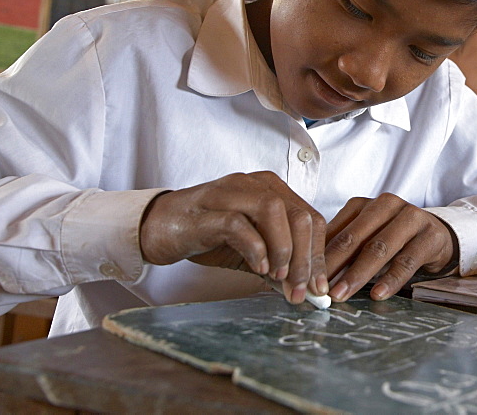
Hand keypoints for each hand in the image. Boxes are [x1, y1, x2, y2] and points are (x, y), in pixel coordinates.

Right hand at [139, 172, 327, 303]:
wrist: (157, 228)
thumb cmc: (207, 236)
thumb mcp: (252, 253)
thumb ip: (278, 267)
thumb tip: (306, 291)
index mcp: (273, 190)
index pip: (311, 218)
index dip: (319, 255)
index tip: (319, 289)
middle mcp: (256, 185)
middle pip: (298, 215)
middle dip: (306, 259)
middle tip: (301, 291)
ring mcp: (231, 193)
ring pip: (274, 211)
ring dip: (284, 250)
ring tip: (280, 278)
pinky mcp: (207, 210)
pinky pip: (238, 223)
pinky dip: (254, 247)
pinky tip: (258, 268)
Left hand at [324, 193, 457, 301]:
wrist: (438, 235)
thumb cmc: (394, 238)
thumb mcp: (366, 237)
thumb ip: (343, 249)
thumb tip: (312, 271)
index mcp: (365, 204)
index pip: (338, 231)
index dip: (322, 256)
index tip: (308, 278)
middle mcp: (387, 205)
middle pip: (356, 238)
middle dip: (335, 266)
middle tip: (320, 289)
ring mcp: (411, 218)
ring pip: (380, 248)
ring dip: (358, 274)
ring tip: (342, 294)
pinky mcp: (430, 235)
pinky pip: (407, 260)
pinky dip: (390, 279)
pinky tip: (378, 294)